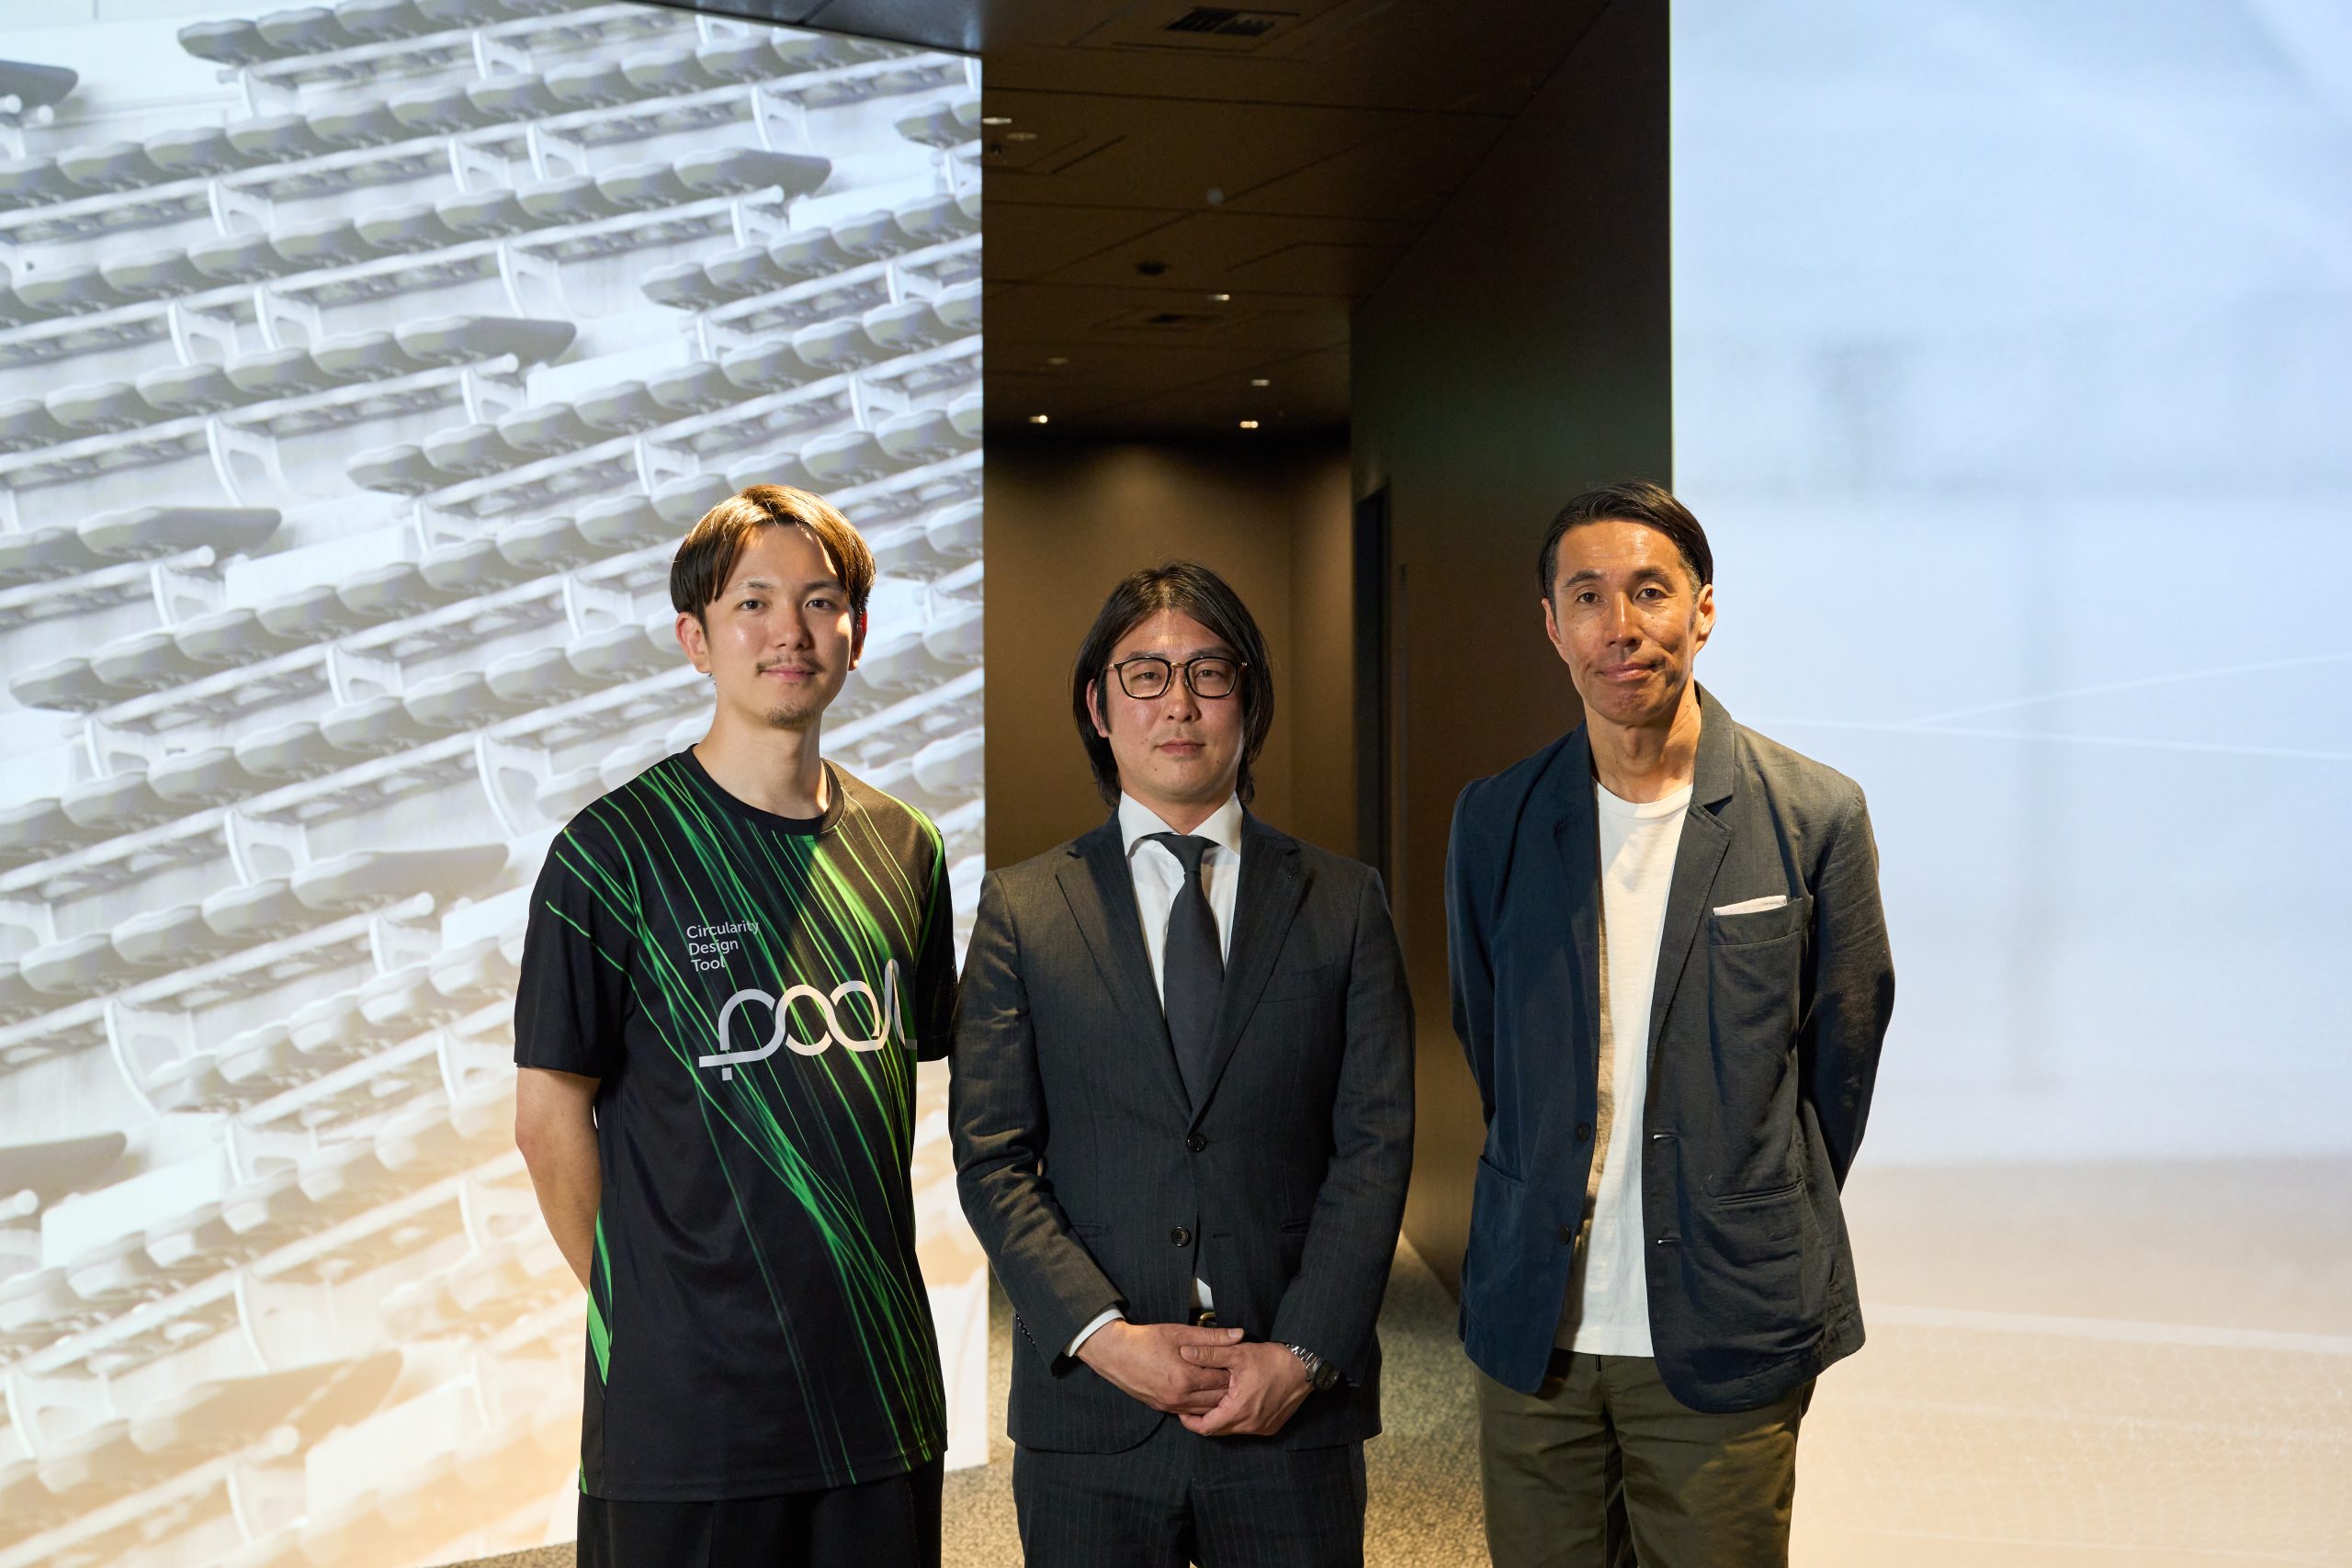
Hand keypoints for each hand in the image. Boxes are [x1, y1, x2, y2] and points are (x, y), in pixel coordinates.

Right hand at [1076, 1320, 1243, 1415]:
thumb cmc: (1148, 1340)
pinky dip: (1203, 1406)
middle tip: (1240, 1377)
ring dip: (1218, 1400)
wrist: (1115, 1354)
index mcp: (1186, 1378)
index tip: (1242, 1364)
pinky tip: (1208, 1395)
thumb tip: (1239, 1335)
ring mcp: (1171, 1406)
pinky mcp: (1163, 1408)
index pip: (1222, 1380)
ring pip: (1205, 1409)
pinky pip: (1190, 1412)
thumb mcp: (1180, 1332)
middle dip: (1231, 1388)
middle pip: (1217, 1398)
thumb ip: (1212, 1337)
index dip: (1235, 1372)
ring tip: (1227, 1386)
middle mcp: (1180, 1397)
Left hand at [1176, 1340, 1311, 1436]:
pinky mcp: (1272, 1426)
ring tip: (1214, 1401)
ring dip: (1223, 1418)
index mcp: (1239, 1411)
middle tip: (1194, 1405)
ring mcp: (1263, 1428)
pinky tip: (1235, 1403)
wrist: (1305, 1367)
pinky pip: (1248, 1428)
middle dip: (1205, 1419)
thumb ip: (1209, 1355)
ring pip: (1233, 1429)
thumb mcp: (1237, 1354)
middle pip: (1219, 1430)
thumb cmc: (1272, 1360)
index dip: (1190, 1421)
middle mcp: (1251, 1425)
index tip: (1182, 1411)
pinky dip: (1238, 1418)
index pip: (1206, 1427)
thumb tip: (1185, 1352)